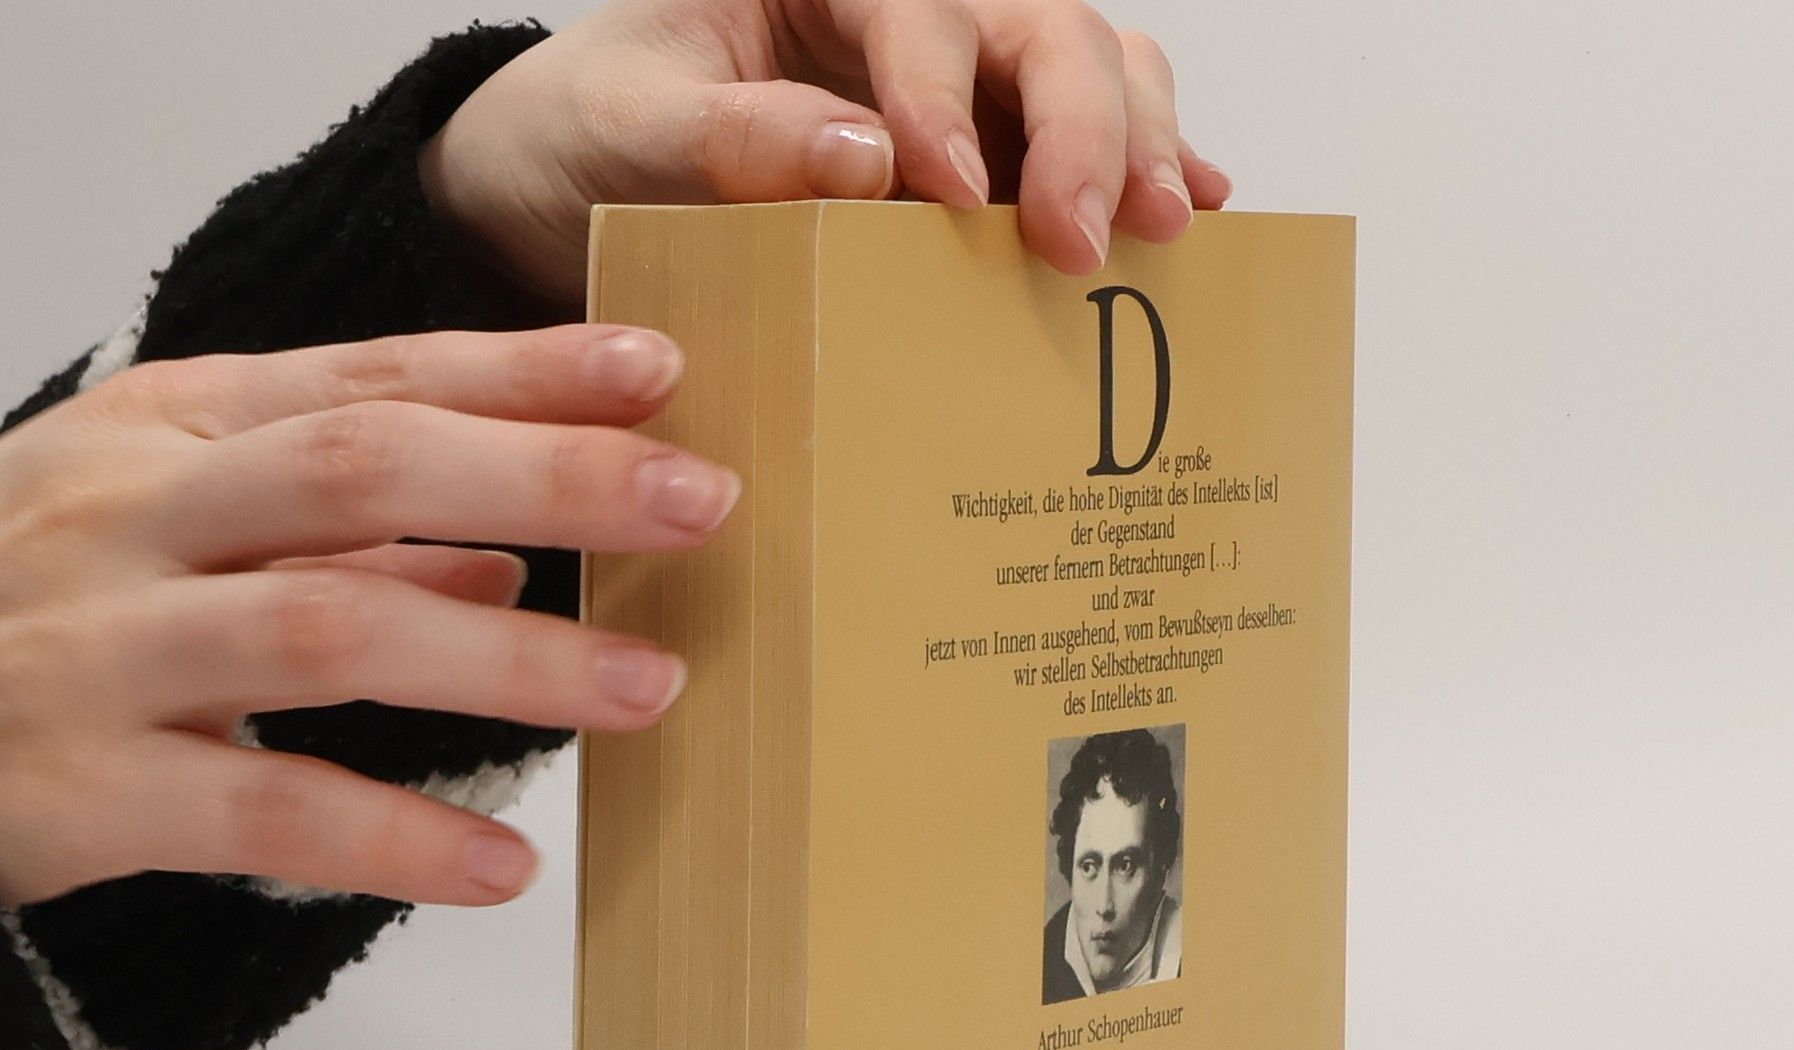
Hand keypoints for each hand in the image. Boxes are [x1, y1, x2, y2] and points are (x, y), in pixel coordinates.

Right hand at [0, 323, 731, 907]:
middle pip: (361, 467)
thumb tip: (508, 557)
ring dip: (505, 658)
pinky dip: (396, 837)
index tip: (656, 369)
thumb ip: (338, 540)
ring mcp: (99, 646)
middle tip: (699, 503)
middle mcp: (132, 517)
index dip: (518, 374)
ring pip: (327, 628)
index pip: (368, 381)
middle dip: (544, 478)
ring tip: (649, 689)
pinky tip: (505, 867)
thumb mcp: (173, 533)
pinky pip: (262, 809)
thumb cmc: (39, 612)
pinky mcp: (79, 786)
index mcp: (164, 433)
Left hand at [420, 0, 1233, 305]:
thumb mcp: (626, 127)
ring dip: (1136, 142)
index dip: (949, 96)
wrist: (554, 190)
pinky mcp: (973, 157)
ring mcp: (952, 86)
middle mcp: (904, 18)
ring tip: (1163, 226)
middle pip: (1039, 30)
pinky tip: (1189, 212)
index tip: (955, 197)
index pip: (919, 11)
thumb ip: (731, 138)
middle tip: (1089, 232)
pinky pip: (1071, 146)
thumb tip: (866, 160)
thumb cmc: (581, 137)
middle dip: (1084, 127)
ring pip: (1085, 70)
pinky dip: (1136, 171)